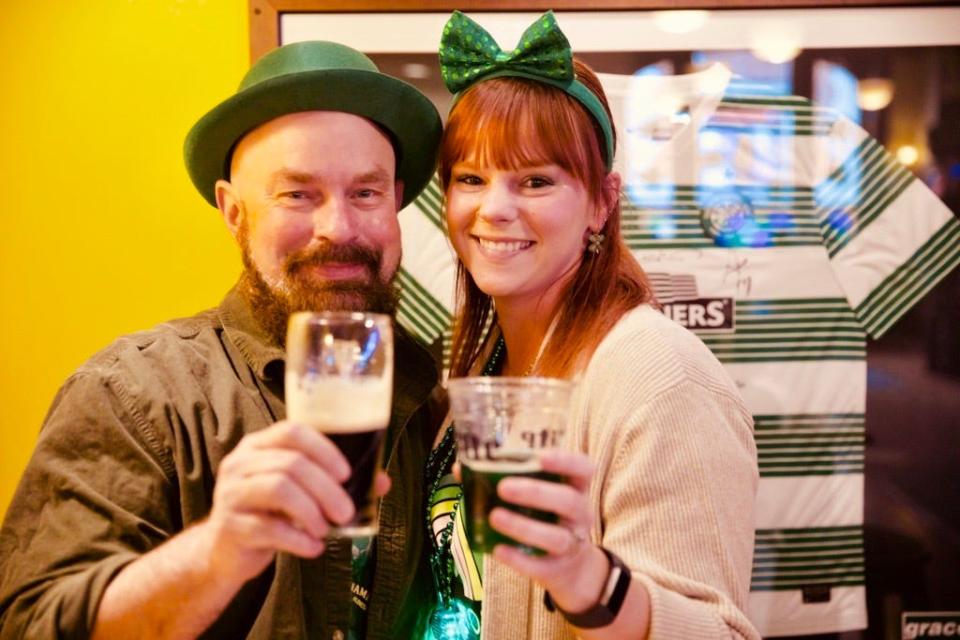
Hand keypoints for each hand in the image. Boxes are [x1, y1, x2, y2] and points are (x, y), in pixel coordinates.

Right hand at [199, 420, 389, 582]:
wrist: (224, 552)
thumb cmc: (269, 514)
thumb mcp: (297, 492)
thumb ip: (333, 483)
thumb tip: (382, 482)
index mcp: (257, 446)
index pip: (292, 431)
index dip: (323, 449)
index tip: (346, 474)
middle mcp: (240, 464)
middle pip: (291, 463)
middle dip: (326, 489)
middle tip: (347, 512)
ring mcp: (231, 494)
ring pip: (279, 489)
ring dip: (312, 511)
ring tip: (326, 529)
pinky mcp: (229, 527)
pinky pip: (270, 528)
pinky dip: (299, 539)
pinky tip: (314, 547)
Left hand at [487, 449, 609, 611]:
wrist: (569, 567)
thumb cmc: (544, 519)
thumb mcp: (535, 498)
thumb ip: (504, 479)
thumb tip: (461, 468)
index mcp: (575, 488)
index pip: (583, 468)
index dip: (566, 460)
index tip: (541, 456)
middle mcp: (579, 514)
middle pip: (568, 501)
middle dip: (536, 493)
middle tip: (503, 488)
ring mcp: (572, 544)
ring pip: (556, 537)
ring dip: (523, 526)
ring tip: (495, 517)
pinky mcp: (557, 569)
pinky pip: (540, 565)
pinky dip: (517, 558)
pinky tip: (497, 549)